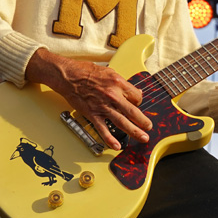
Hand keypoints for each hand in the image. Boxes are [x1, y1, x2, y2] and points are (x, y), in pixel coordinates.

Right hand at [26, 49, 152, 149]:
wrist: (68, 76)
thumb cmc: (86, 71)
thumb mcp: (109, 71)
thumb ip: (122, 82)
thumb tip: (134, 90)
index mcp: (118, 83)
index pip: (136, 97)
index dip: (138, 102)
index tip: (136, 104)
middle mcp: (112, 96)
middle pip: (133, 112)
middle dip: (144, 121)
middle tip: (149, 127)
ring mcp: (102, 107)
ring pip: (122, 122)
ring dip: (134, 132)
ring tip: (143, 138)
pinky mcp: (92, 114)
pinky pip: (103, 129)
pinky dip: (110, 139)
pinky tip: (116, 146)